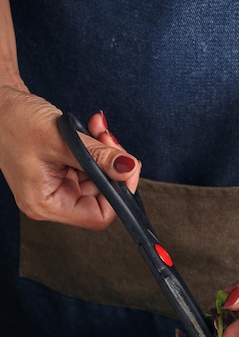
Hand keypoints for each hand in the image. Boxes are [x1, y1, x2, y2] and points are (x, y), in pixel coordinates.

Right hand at [0, 85, 139, 228]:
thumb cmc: (12, 120)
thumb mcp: (59, 138)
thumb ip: (97, 156)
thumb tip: (128, 167)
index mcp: (46, 204)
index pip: (97, 216)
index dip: (119, 194)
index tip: (128, 168)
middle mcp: (52, 200)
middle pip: (101, 197)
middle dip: (113, 167)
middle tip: (111, 140)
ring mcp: (57, 186)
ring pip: (99, 178)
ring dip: (106, 153)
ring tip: (98, 129)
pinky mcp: (61, 171)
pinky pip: (90, 165)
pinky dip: (96, 148)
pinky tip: (93, 129)